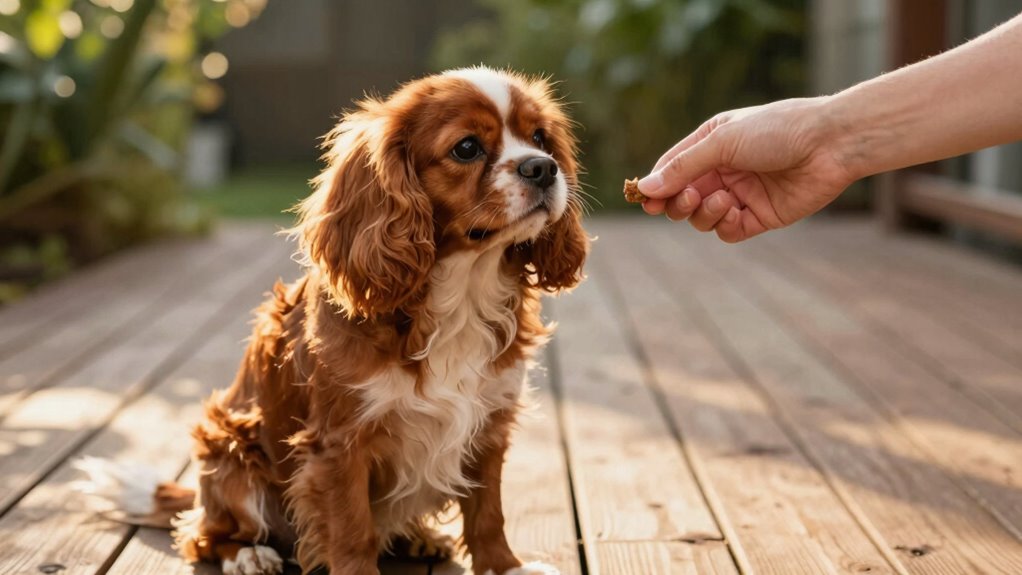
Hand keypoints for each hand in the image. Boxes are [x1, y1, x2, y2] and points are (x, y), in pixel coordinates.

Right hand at [638, 97, 856, 241]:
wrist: (830, 143)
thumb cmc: (777, 130)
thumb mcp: (723, 142)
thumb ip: (683, 167)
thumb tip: (645, 189)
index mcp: (712, 144)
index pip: (672, 169)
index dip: (657, 186)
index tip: (645, 200)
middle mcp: (724, 170)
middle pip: (683, 197)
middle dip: (678, 203)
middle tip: (687, 199)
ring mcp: (742, 194)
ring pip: (703, 217)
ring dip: (704, 213)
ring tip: (722, 201)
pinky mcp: (761, 216)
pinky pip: (729, 231)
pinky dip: (725, 225)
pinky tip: (735, 212)